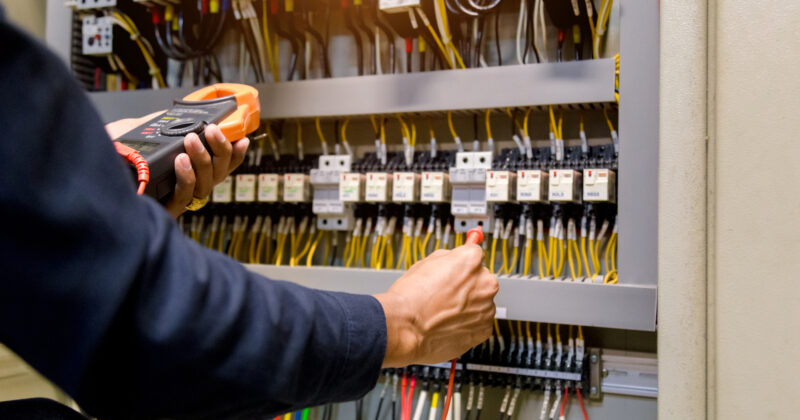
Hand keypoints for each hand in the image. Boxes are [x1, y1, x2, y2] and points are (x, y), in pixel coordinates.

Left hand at [106, 114, 249, 217]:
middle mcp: (184, 187)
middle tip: (213, 130)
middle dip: (220, 150)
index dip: (234, 154)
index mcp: (185, 171)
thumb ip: (157, 125)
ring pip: (206, 185)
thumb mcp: (137, 132)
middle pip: (217, 174)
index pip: (219, 165)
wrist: (83, 175)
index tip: (241, 139)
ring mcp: (175, 200)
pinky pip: (184, 197)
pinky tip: (180, 161)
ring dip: (204, 160)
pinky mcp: (163, 212)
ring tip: (192, 140)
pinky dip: (187, 178)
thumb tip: (175, 115)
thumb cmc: (109, 155)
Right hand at [374, 245, 498, 366]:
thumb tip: (454, 259)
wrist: (406, 328)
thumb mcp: (425, 263)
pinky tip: (450, 323)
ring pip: (481, 302)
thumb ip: (448, 258)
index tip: (457, 270)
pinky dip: (469, 323)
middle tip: (447, 293)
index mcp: (471, 261)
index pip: (475, 255)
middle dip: (468, 285)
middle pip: (481, 279)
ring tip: (446, 310)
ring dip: (469, 305)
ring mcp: (486, 307)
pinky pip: (480, 322)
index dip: (462, 264)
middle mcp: (484, 283)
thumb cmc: (412, 298)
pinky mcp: (484, 329)